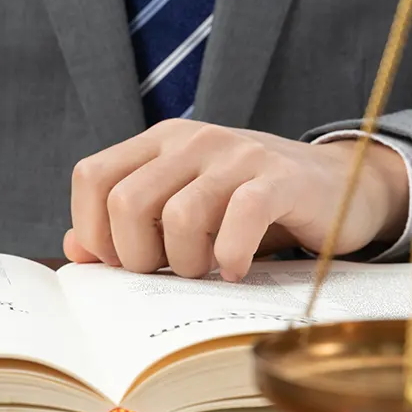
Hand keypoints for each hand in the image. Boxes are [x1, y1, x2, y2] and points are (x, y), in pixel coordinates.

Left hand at [64, 120, 409, 280]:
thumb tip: (75, 250)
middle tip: (167, 271)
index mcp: (159, 142)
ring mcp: (237, 155)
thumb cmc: (244, 208)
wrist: (335, 188)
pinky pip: (239, 218)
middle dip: (137, 256)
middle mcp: (192, 140)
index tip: (121, 261)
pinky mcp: (281, 179)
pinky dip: (231, 256)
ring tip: (206, 270)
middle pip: (126, 202)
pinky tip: (236, 269)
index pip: (92, 177)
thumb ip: (125, 227)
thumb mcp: (180, 209)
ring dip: (186, 262)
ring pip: (178, 216)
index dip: (94, 229)